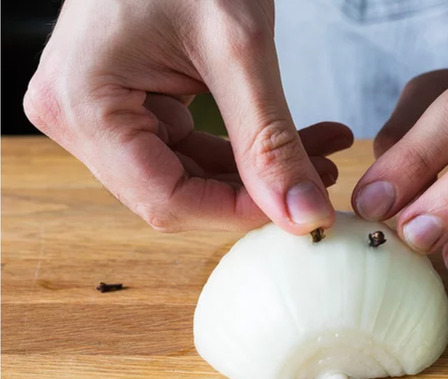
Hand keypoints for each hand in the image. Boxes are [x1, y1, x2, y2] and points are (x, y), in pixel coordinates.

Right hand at [24, 0, 351, 232]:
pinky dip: (245, 148)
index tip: (303, 211)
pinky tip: (297, 139)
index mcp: (83, 104)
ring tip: (320, 152)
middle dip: (257, 191)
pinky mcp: (129, 103)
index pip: (167, 199)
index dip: (240, 213)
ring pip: (191, 174)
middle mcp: (79, 117)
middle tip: (320, 180)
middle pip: (178, 192)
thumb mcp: (238, 47)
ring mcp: (102, 111)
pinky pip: (190, 146)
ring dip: (259, 171)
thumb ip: (269, 138)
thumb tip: (303, 214)